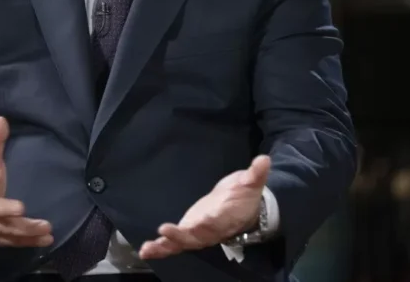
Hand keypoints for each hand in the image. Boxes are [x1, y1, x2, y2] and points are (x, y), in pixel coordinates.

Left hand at [139, 155, 270, 259]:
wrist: (242, 209)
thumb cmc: (244, 194)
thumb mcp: (251, 183)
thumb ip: (255, 174)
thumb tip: (264, 159)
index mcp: (225, 217)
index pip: (217, 221)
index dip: (208, 223)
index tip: (200, 222)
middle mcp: (211, 230)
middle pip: (195, 237)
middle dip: (180, 236)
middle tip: (165, 231)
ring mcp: (197, 234)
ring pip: (181, 243)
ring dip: (165, 246)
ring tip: (148, 249)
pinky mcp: (187, 232)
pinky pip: (174, 242)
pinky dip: (160, 247)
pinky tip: (145, 250)